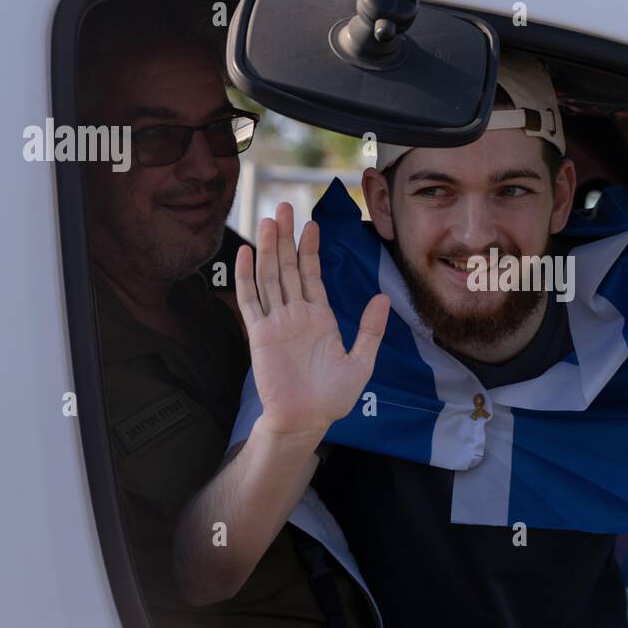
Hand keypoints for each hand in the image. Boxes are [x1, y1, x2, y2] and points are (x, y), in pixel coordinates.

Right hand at [235, 201, 389, 440]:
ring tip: (268, 221)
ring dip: (267, 250)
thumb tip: (383, 298)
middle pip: (287, 268)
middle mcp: (295, 314)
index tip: (311, 224)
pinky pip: (250, 301)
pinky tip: (244, 254)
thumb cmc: (332, 397)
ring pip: (269, 278)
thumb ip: (370, 329)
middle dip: (286, 238)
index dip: (310, 250)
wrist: (307, 420)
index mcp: (319, 317)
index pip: (312, 275)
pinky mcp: (260, 335)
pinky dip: (246, 278)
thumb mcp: (362, 361)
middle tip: (285, 207)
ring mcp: (276, 322)